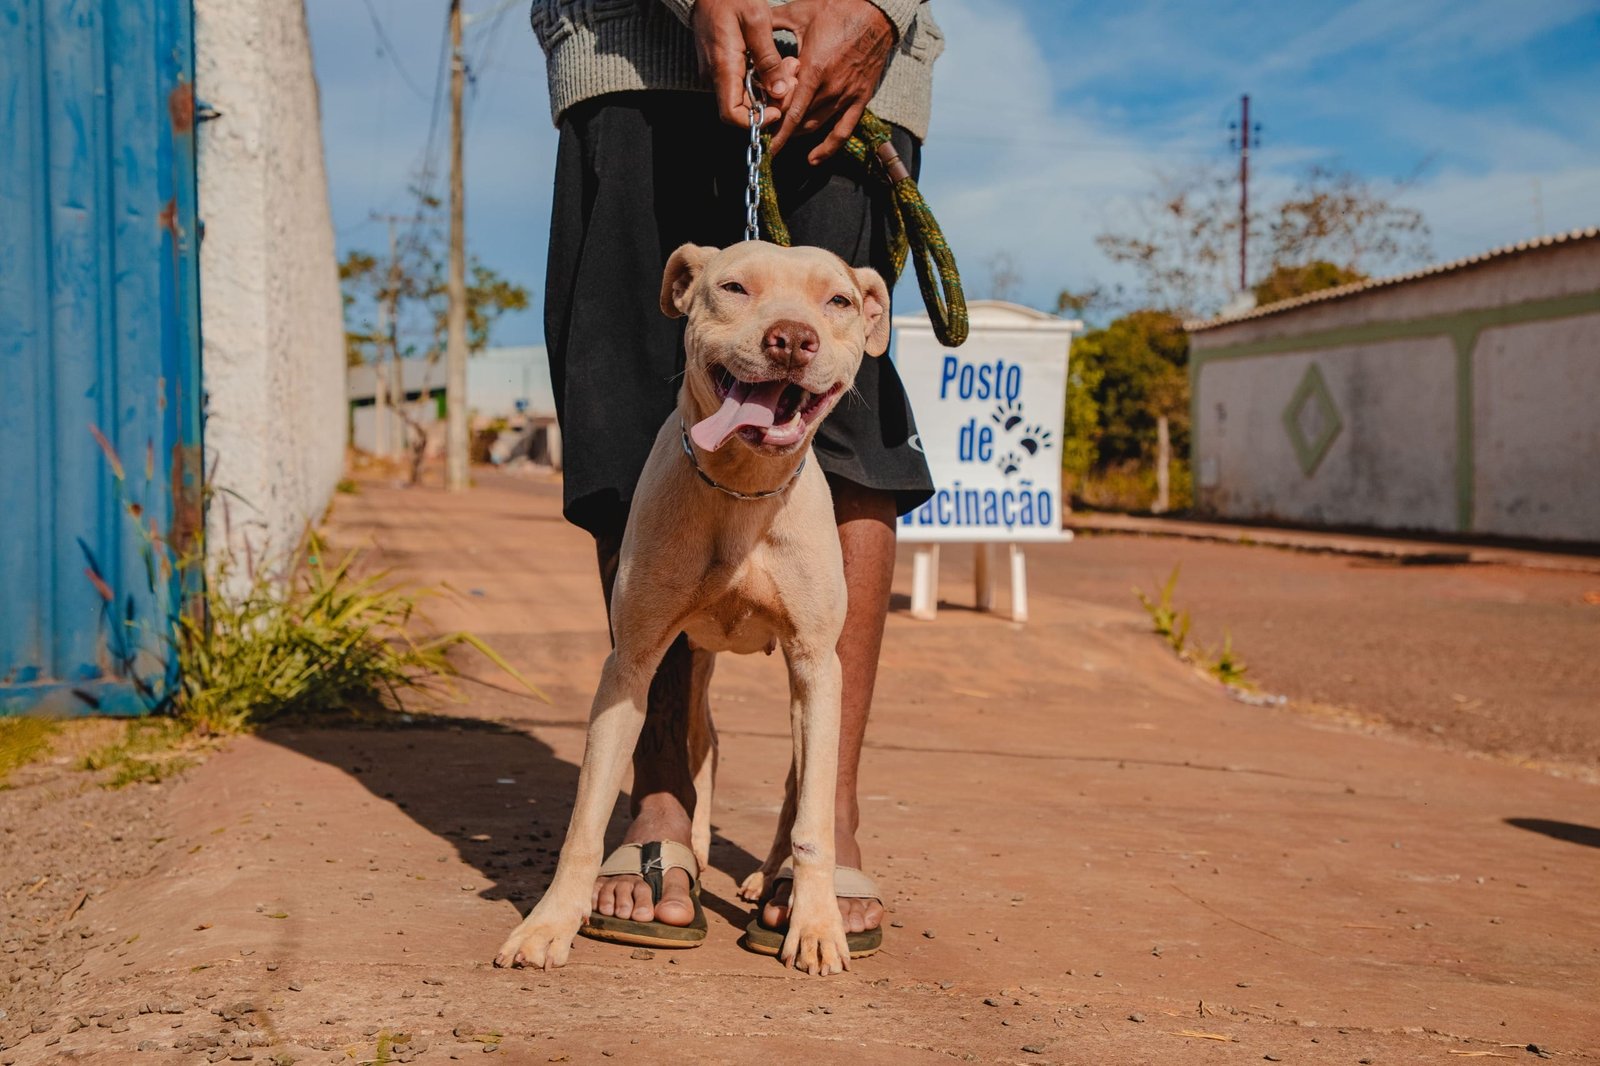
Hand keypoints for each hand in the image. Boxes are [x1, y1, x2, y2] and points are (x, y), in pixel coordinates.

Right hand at [691, 0, 797, 127]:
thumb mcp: (757, 21)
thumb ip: (769, 59)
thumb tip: (780, 92)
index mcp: (723, 67)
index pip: (732, 115)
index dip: (757, 120)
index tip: (778, 109)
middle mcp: (716, 76)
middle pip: (743, 109)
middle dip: (772, 101)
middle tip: (793, 78)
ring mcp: (717, 72)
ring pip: (746, 97)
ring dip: (770, 89)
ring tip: (789, 66)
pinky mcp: (722, 67)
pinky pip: (742, 84)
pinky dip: (762, 80)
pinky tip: (777, 64)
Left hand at [769, 0, 894, 163]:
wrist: (876, 11)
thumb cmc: (838, 9)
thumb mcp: (800, 12)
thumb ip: (772, 22)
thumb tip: (749, 26)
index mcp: (815, 69)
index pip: (790, 110)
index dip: (774, 128)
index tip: (759, 138)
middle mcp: (831, 89)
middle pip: (799, 121)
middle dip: (780, 128)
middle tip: (764, 130)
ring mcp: (846, 96)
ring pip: (815, 126)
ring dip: (797, 134)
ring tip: (781, 136)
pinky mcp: (859, 99)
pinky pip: (843, 131)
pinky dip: (828, 148)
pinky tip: (813, 159)